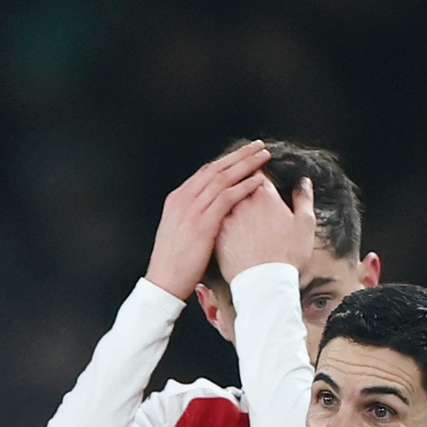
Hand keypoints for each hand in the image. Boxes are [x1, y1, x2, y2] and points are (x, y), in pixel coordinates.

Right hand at [146, 142, 269, 298]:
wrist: (163, 281)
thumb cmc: (173, 263)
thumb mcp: (178, 231)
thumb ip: (192, 216)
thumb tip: (209, 212)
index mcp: (177, 199)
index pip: (205, 172)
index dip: (226, 161)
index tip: (241, 155)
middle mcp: (184, 199)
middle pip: (216, 168)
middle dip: (239, 155)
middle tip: (257, 145)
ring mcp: (193, 209)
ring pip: (223, 178)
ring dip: (246, 165)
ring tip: (263, 156)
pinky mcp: (203, 222)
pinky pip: (227, 197)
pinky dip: (244, 186)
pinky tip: (257, 180)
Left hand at [215, 175, 316, 287]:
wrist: (265, 284)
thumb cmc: (287, 255)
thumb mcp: (305, 224)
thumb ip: (304, 198)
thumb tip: (303, 181)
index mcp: (264, 195)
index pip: (255, 171)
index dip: (256, 169)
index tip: (257, 172)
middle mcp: (241, 202)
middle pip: (236, 182)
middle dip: (239, 181)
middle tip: (243, 186)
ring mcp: (226, 218)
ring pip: (223, 201)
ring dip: (227, 200)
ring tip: (235, 208)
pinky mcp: (216, 235)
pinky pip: (214, 220)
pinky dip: (218, 218)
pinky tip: (224, 224)